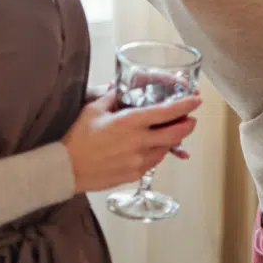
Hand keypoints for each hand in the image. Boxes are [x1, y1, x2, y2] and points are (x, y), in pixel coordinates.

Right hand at [61, 90, 202, 193]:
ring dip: (173, 139)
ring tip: (171, 131)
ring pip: (167, 148)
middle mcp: (138, 142)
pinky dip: (159, 152)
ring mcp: (138, 161)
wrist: (66, 169)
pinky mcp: (135, 174)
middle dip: (188, 124)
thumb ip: (113, 97)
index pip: (167, 112)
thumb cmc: (77, 138)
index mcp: (130, 122)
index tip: (196, 99)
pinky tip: (153, 146)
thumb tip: (123, 87)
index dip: (186, 105)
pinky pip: (155, 162)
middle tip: (190, 118)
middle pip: (176, 133)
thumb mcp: (94, 110)